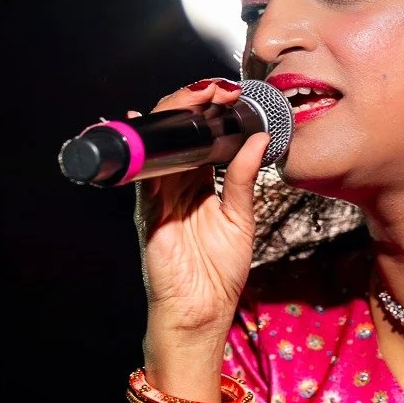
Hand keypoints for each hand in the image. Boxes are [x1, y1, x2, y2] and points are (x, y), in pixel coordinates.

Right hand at [132, 79, 270, 342]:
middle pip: (178, 133)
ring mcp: (157, 196)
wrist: (201, 313)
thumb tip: (259, 140)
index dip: (213, 113)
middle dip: (195, 104)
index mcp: (198, 185)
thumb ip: (242, 179)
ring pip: (161, 144)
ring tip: (201, 97)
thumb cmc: (219, 273)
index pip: (200, 137)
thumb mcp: (240, 219)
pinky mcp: (147, 210)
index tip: (235, 95)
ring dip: (177, 116)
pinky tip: (154, 125)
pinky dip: (149, 147)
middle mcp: (174, 185)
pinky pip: (144, 172)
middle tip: (221, 89)